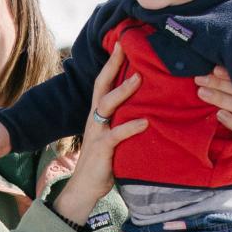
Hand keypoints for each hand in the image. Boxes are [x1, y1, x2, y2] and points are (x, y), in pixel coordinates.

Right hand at [51, 51, 148, 220]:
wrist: (84, 188)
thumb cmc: (103, 162)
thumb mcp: (112, 136)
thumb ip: (123, 120)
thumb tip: (147, 106)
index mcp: (97, 114)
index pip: (103, 82)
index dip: (112, 62)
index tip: (123, 42)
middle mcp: (94, 119)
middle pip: (101, 85)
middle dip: (113, 65)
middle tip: (127, 47)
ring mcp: (96, 133)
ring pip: (106, 105)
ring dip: (123, 91)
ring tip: (139, 78)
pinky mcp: (102, 149)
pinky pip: (116, 135)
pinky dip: (131, 127)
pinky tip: (146, 122)